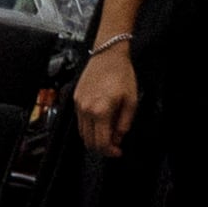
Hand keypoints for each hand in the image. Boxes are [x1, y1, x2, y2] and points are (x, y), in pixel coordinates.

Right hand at [77, 42, 139, 156]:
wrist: (108, 54)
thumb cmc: (121, 73)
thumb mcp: (131, 100)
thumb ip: (124, 123)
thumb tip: (118, 138)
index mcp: (101, 111)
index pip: (101, 142)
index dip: (110, 152)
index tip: (118, 152)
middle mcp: (86, 109)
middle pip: (89, 141)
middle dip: (102, 148)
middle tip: (113, 146)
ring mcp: (79, 104)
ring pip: (82, 133)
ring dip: (93, 139)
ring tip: (107, 135)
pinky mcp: (75, 98)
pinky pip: (79, 121)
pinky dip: (88, 127)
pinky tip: (99, 123)